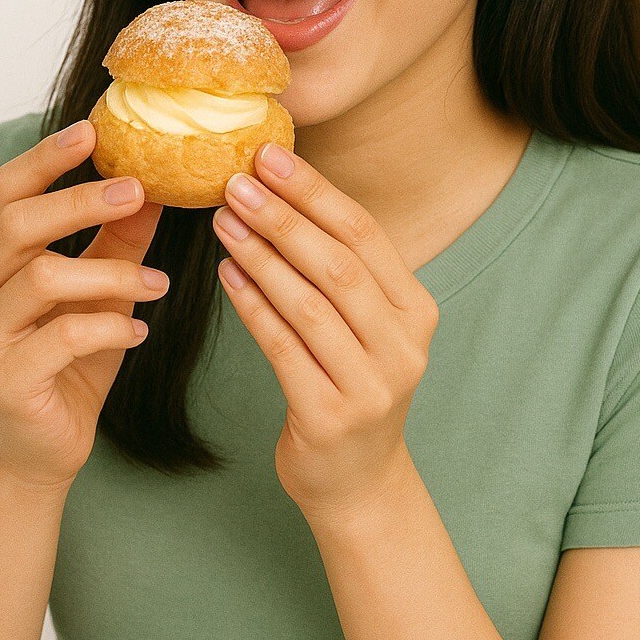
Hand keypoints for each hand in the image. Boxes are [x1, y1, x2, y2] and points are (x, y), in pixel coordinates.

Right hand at [0, 120, 168, 488]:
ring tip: (157, 282)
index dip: (46, 158)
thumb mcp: (101, 288)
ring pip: (42, 277)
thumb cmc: (70, 358)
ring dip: (111, 272)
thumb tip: (159, 182)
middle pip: (17, 223)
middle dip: (81, 201)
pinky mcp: (3, 378)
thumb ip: (119, 238)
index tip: (93, 130)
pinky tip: (139, 330)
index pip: (4, 191)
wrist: (45, 445)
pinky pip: (62, 336)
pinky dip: (110, 326)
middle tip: (139, 190)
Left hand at [211, 144, 439, 521]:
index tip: (270, 156)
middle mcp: (403, 346)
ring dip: (261, 256)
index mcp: (417, 311)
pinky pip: (283, 348)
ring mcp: (371, 385)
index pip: (365, 235)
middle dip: (283, 217)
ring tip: (222, 221)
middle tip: (236, 182)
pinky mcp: (331, 416)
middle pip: (337, 265)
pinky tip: (226, 275)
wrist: (358, 483)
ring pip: (308, 304)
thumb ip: (342, 272)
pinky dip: (252, 306)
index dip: (315, 192)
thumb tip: (281, 193)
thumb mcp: (366, 328)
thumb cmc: (350, 389)